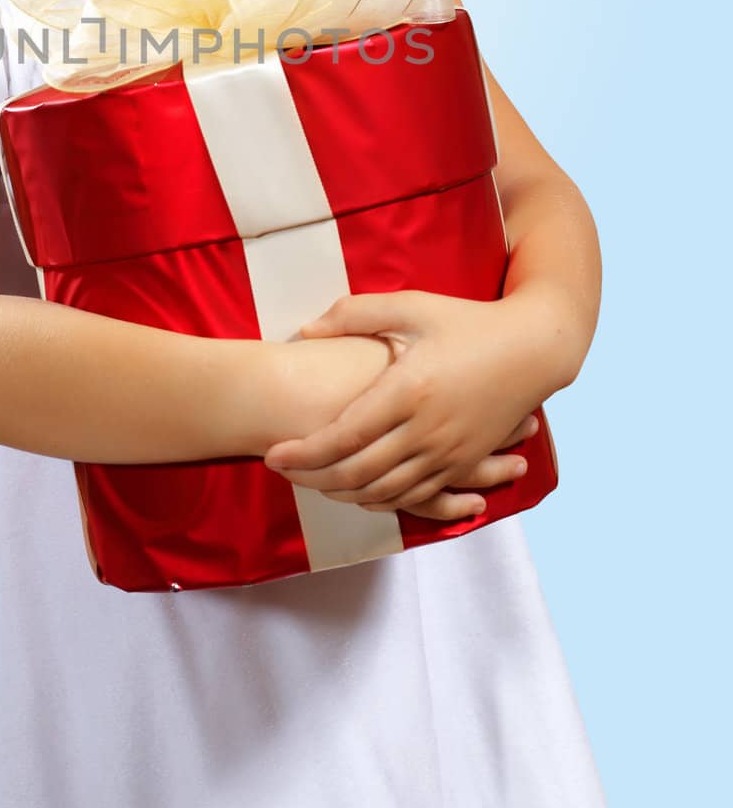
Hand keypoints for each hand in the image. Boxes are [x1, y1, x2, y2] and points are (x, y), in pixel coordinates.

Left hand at [263, 289, 546, 510]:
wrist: (535, 348)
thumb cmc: (469, 321)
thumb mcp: (413, 306)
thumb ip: (356, 314)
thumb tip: (306, 330)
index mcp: (408, 390)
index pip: (343, 436)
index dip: (303, 452)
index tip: (272, 454)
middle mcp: (427, 430)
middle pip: (357, 473)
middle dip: (313, 479)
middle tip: (284, 473)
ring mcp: (449, 452)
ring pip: (385, 492)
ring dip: (343, 494)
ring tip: (313, 483)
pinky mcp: (465, 463)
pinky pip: (418, 497)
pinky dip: (383, 501)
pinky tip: (360, 494)